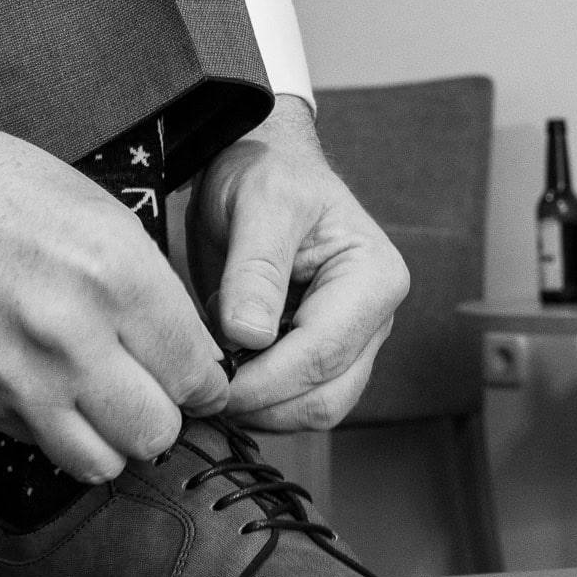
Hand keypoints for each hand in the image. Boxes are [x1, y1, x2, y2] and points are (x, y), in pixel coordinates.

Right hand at [0, 115, 229, 482]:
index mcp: (116, 275)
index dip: (206, 381)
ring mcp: (20, 374)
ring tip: (107, 404)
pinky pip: (46, 447)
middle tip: (154, 390)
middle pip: (157, 430)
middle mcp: (71, 333)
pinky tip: (56, 390)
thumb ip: (153, 294)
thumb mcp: (105, 219)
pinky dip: (62, 431)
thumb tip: (193, 359)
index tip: (198, 377)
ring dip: (113, 439)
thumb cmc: (6, 190)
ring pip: (103, 462)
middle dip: (165, 415)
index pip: (196, 372)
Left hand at [189, 95, 409, 430]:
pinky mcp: (322, 354)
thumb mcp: (259, 203)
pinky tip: (223, 367)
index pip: (323, 354)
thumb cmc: (267, 172)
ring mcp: (351, 341)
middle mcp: (374, 317)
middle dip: (262, 402)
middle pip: (325, 397)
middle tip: (202, 386)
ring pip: (313, 409)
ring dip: (259, 406)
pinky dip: (257, 399)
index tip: (211, 382)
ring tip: (212, 369)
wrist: (261, 166)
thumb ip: (255, 270)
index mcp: (374, 278)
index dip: (264, 380)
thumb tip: (249, 336)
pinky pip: (295, 399)